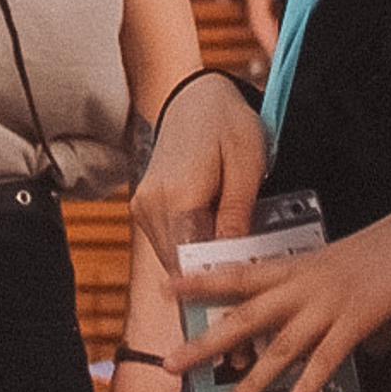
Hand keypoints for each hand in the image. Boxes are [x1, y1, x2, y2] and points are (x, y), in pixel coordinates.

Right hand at [129, 71, 265, 274]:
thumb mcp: (247, 165)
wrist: (194, 97)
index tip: (243, 295)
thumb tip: (232, 260)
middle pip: (179, 265)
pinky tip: (216, 245)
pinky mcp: (145, 208)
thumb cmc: (226, 123)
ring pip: (172, 258)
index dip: (217, 282)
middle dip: (211, 278)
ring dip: (200, 266)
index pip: (192, 260)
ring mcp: (143, 207)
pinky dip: (192, 251)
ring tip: (234, 264)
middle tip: (243, 284)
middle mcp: (150, 204)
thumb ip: (237, 215)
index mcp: (176, 195)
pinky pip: (168, 243)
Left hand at [171, 203, 390, 391]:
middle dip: (206, 343)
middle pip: (244, 316)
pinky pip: (326, 360)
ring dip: (251, 379)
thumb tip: (312, 334)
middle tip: (171, 363)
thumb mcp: (334, 265)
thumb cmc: (380, 249)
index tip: (166, 288)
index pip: (237, 273)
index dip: (200, 281)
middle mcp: (303, 286)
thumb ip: (314, 296)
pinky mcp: (357, 322)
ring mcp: (328, 305)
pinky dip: (306, 385)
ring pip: (279, 347)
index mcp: (295, 267)